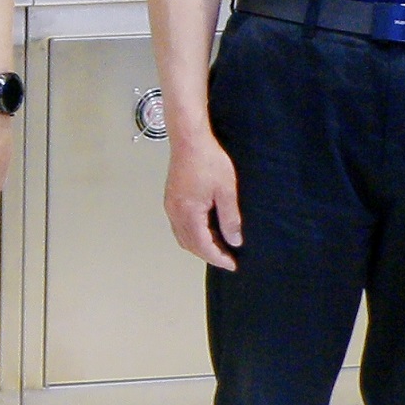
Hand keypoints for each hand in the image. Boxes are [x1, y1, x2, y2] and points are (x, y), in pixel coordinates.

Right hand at [165, 127, 244, 270]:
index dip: (218, 257)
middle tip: (227, 258)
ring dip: (200, 245)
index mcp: (188, 212)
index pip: (202, 245)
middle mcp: (175, 212)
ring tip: (219, 246)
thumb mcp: (226, 191)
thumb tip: (234, 239)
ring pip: (182, 236)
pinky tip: (206, 230)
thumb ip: (230, 218)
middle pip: (189, 244)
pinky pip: (179, 226)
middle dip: (208, 255)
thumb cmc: (208, 160)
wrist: (189, 139)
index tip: (232, 264)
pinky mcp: (171, 199)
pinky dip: (193, 234)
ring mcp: (170, 205)